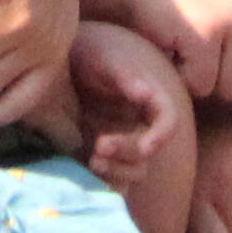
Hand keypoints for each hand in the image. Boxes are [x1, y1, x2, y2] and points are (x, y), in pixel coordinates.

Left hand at [64, 20, 191, 193]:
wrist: (63, 62)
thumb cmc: (87, 51)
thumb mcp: (103, 57)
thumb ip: (125, 74)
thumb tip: (146, 94)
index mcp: (150, 98)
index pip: (169, 121)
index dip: (161, 137)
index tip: (144, 147)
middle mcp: (141, 123)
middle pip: (147, 151)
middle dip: (126, 153)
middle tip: (99, 147)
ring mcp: (123, 140)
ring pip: (134, 170)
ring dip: (117, 171)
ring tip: (92, 162)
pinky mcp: (104, 154)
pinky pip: (114, 179)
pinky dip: (105, 182)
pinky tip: (86, 173)